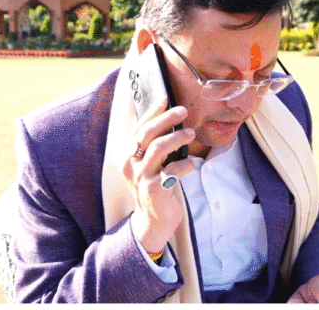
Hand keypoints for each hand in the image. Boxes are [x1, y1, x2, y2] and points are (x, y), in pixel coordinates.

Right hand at [122, 96, 195, 254]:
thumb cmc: (156, 185)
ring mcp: (141, 177)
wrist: (153, 220)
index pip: (139, 127)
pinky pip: (172, 170)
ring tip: (191, 134)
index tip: (166, 98)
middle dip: (166, 119)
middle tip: (184, 110)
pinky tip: (191, 164)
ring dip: (177, 138)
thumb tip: (170, 117)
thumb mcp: (150, 163)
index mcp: (127, 154)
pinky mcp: (154, 189)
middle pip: (147, 134)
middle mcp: (130, 164)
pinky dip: (185, 164)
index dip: (152, 111)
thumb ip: (154, 144)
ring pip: (158, 148)